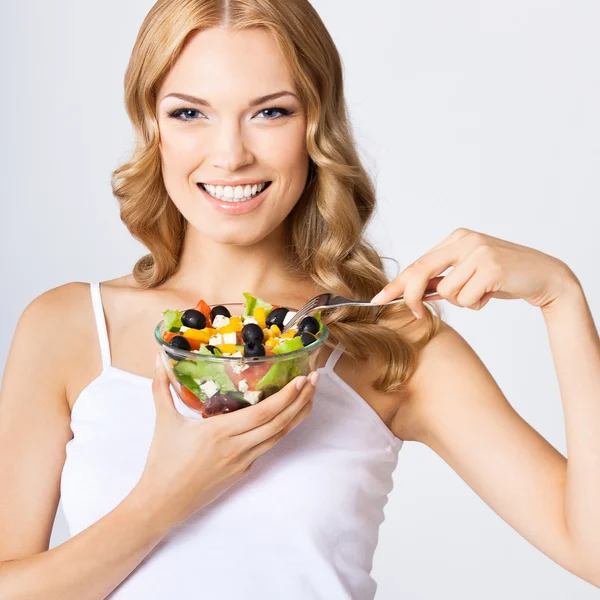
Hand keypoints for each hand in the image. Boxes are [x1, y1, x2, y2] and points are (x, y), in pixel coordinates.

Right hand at [133, 355, 316, 530]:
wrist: (161, 504)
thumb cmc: (162, 462)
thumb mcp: (164, 422)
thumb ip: (161, 388)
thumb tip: (158, 358)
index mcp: (220, 432)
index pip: (263, 413)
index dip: (287, 396)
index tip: (303, 379)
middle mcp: (238, 448)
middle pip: (279, 423)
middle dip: (301, 400)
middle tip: (316, 379)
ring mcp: (243, 462)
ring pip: (279, 436)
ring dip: (297, 415)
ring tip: (311, 396)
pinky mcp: (243, 472)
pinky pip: (268, 447)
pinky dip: (282, 430)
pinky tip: (288, 417)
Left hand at [370, 227, 577, 317]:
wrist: (545, 276)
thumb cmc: (503, 278)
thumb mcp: (470, 274)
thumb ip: (444, 279)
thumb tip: (413, 296)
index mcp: (457, 238)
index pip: (418, 263)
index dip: (397, 284)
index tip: (378, 299)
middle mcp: (465, 240)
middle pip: (422, 272)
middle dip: (412, 297)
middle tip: (417, 315)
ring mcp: (479, 252)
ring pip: (448, 292)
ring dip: (463, 301)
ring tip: (482, 293)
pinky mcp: (492, 268)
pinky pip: (467, 298)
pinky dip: (476, 304)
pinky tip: (492, 294)